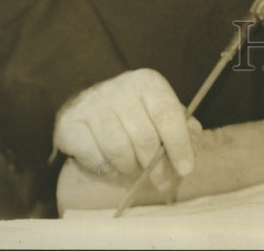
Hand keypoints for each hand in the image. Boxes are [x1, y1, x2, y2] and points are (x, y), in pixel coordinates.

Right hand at [53, 68, 202, 189]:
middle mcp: (119, 88)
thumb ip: (182, 127)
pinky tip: (112, 167)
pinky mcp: (70, 124)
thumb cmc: (133, 113)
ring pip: (118, 149)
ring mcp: (93, 104)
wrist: (88, 105)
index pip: (167, 113)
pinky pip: (94, 157)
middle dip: (155, 165)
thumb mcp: (160, 112)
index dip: (178, 144)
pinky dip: (107, 170)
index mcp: (146, 82)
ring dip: (129, 167)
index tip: (186, 168)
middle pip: (144, 136)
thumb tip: (193, 142)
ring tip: (133, 169)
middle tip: (161, 181)